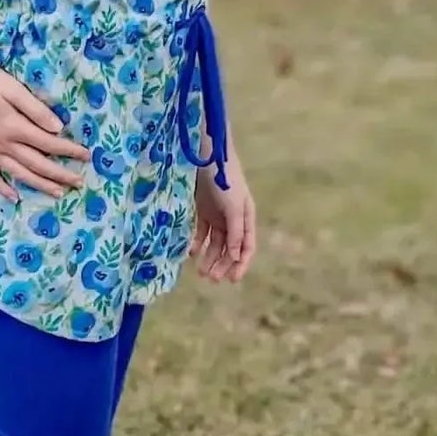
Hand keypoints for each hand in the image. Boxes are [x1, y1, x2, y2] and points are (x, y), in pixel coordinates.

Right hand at [0, 58, 90, 202]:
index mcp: (16, 127)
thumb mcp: (13, 88)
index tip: (86, 156)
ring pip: (19, 173)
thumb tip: (57, 128)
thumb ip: (36, 109)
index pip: (49, 143)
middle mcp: (5, 144)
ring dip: (39, 185)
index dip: (69, 151)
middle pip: (38, 164)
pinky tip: (14, 197)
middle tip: (79, 183)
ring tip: (57, 194)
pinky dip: (3, 188)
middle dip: (60, 174)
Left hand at [191, 154, 256, 283]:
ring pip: (214, 243)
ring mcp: (217, 214)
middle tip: (211, 279)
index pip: (246, 247)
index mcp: (246, 218)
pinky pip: (201, 232)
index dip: (241, 264)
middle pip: (229, 248)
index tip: (232, 280)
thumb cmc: (226, 180)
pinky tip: (191, 252)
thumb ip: (236, 231)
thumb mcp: (234, 207)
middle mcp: (233, 219)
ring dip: (209, 257)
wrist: (208, 155)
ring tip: (200, 271)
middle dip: (222, 265)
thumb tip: (237, 256)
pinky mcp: (203, 209)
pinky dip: (197, 243)